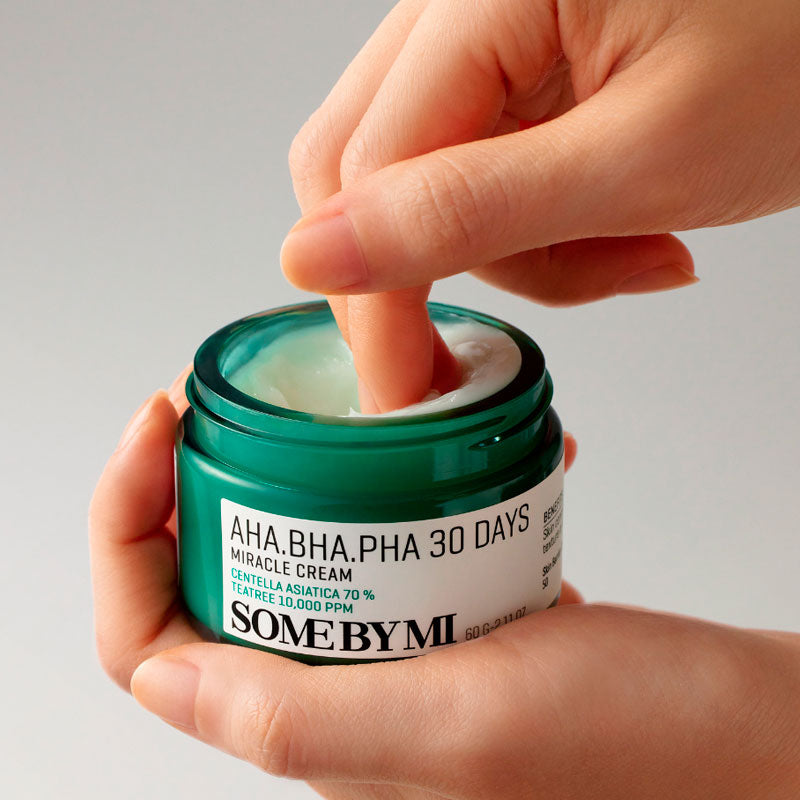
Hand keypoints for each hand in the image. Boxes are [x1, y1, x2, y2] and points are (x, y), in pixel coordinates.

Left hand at [91, 381, 799, 798]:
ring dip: (275, 467)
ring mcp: (387, 648)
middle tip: (217, 390)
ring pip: (283, 545)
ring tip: (308, 394)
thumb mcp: (460, 724)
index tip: (161, 420)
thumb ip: (301, 716)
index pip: (150, 639)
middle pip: (208, 575)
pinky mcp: (441, 614)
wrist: (733, 727)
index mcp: (313, 730)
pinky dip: (376, 475)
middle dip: (186, 476)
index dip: (125, 529)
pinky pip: (370, 533)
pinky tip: (426, 430)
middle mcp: (335, 691)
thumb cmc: (629, 740)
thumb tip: (161, 672)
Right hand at [280, 0, 799, 411]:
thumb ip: (469, 208)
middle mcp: (459, 1)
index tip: (405, 392)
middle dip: (421, 278)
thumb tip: (314, 256)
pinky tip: (619, 227)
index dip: (375, 298)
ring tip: (627, 253)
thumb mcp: (644, 158)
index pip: (364, 169)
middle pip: (363, 169)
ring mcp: (483, 37)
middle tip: (477, 354)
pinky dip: (531, 232)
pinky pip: (473, 175)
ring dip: (504, 254)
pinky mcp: (515, 73)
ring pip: (419, 184)